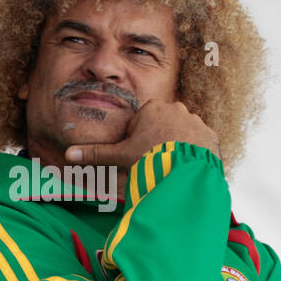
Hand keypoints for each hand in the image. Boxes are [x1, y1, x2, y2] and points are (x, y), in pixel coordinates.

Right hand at [64, 99, 218, 167]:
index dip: (136, 141)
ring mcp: (195, 121)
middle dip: (156, 142)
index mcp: (153, 108)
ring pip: (180, 134)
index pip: (140, 123)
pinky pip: (199, 143)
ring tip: (171, 166)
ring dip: (176, 147)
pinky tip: (187, 166)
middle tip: (154, 162)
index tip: (139, 154)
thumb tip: (69, 154)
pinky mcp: (210, 135)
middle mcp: (177, 108)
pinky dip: (193, 153)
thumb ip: (96, 153)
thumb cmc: (150, 159)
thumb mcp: (121, 156)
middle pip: (161, 127)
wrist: (184, 171)